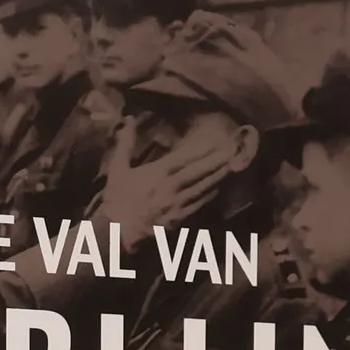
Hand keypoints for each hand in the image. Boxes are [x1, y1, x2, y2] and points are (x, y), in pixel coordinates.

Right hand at [96, 118, 234, 236]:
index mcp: (156, 174)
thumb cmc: (116, 199)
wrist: (116, 232)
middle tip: (233, 151)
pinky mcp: (177, 219)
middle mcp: (169, 188)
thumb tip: (130, 118)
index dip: (200, 149)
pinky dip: (208, 196)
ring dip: (217, 177)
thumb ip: (126, 143)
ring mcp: (175, 204)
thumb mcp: (117, 169)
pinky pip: (196, 205)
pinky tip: (218, 188)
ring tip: (231, 166)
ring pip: (200, 188)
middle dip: (216, 161)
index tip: (215, 141)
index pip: (182, 158)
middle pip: (197, 172)